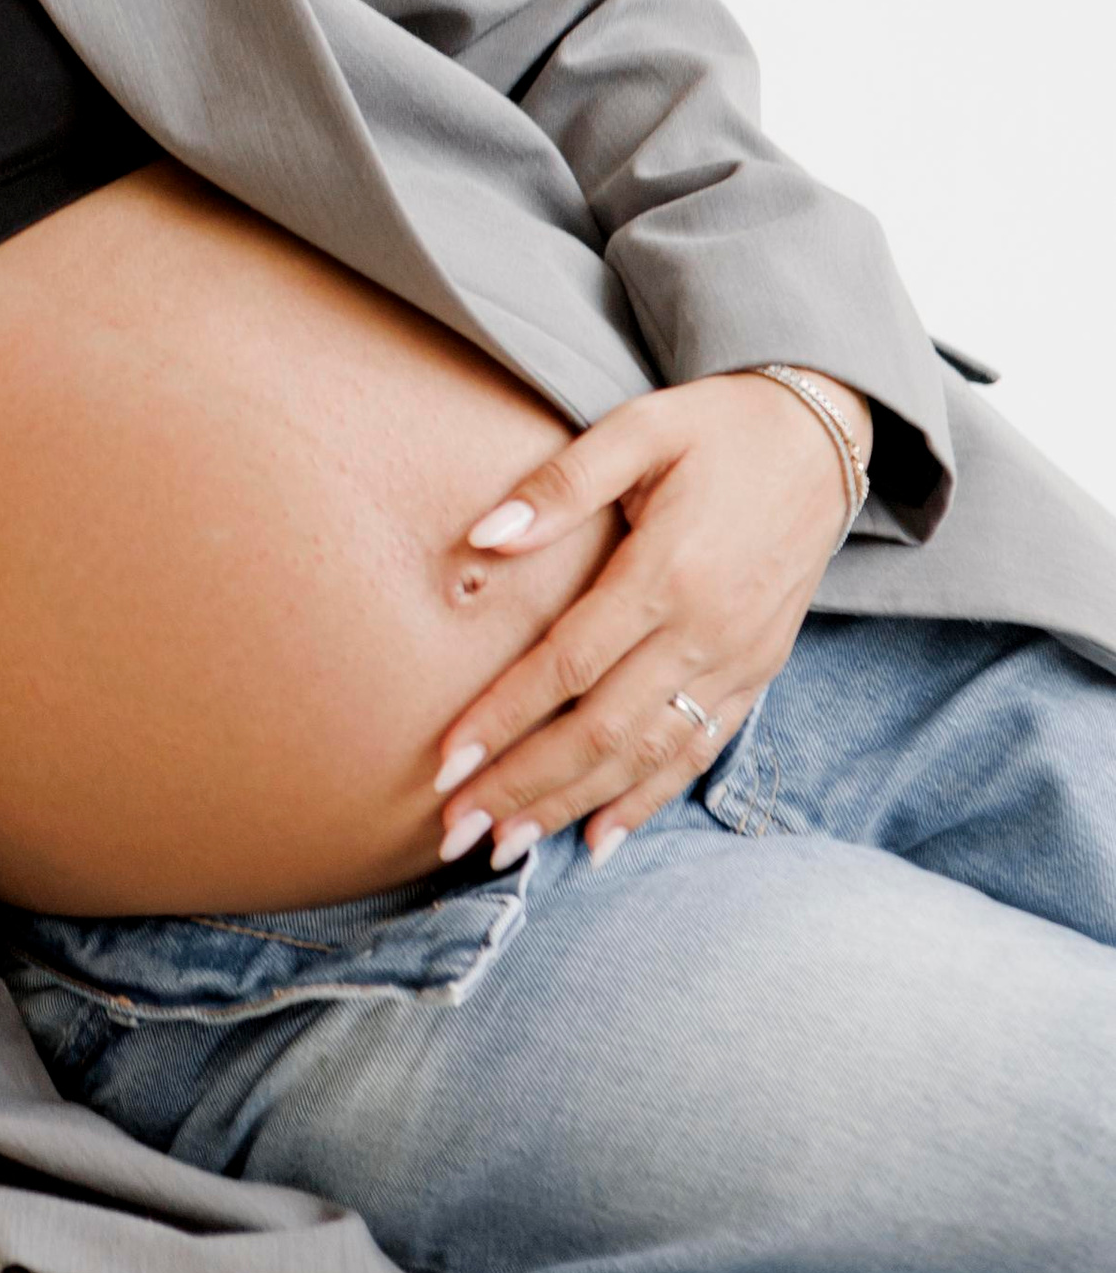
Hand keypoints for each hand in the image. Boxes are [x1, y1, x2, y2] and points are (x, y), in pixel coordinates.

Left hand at [430, 368, 868, 870]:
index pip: (569, 664)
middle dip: (524, 784)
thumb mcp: (640, 427)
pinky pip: (698, 750)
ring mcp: (739, 661)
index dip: (504, 716)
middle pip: (602, 730)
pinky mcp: (758, 672)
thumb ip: (561, 484)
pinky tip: (599, 837)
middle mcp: (707, 631)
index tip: (444, 760)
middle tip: (455, 830)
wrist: (827, 436)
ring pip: (648, 755)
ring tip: (508, 847)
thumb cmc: (718, 426)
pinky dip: (648, 799)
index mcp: (669, 571)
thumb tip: (483, 537)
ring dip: (574, 805)